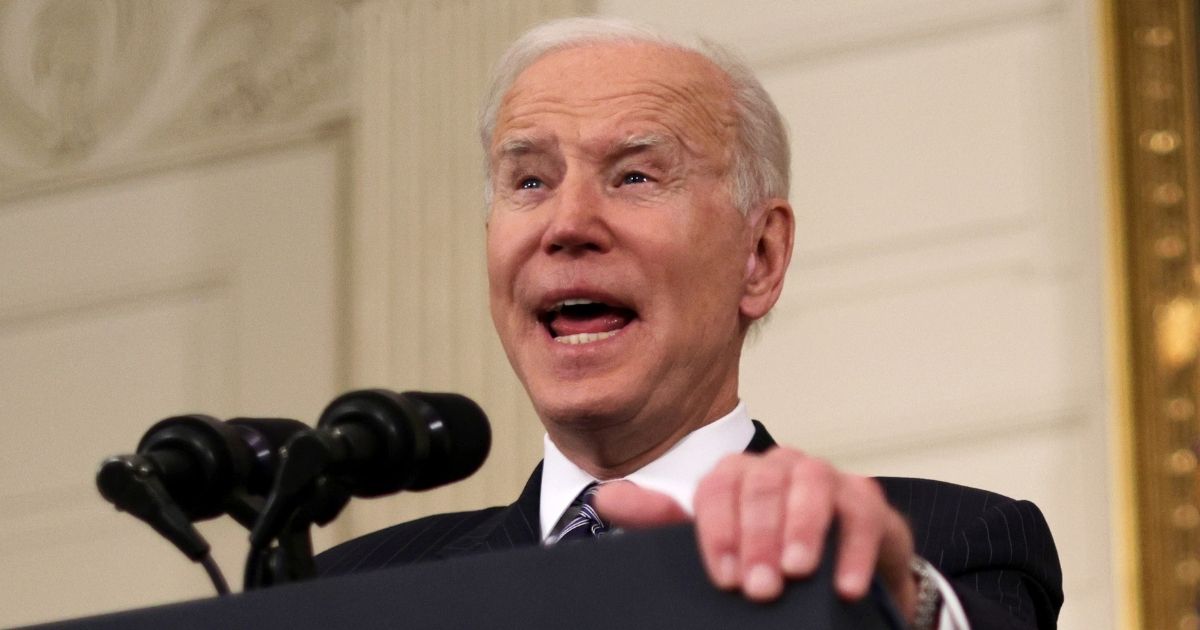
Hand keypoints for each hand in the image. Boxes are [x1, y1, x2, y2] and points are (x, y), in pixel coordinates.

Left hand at [592, 447, 917, 620]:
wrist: (833, 579)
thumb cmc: (767, 557)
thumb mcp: (715, 544)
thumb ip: (663, 524)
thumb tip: (608, 499)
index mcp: (738, 478)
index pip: (719, 486)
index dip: (718, 530)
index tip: (722, 576)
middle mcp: (780, 468)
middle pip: (764, 484)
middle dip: (759, 537)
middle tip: (758, 587)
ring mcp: (826, 479)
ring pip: (812, 483)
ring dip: (802, 529)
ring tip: (796, 572)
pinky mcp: (866, 502)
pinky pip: (863, 511)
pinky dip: (852, 548)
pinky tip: (841, 583)